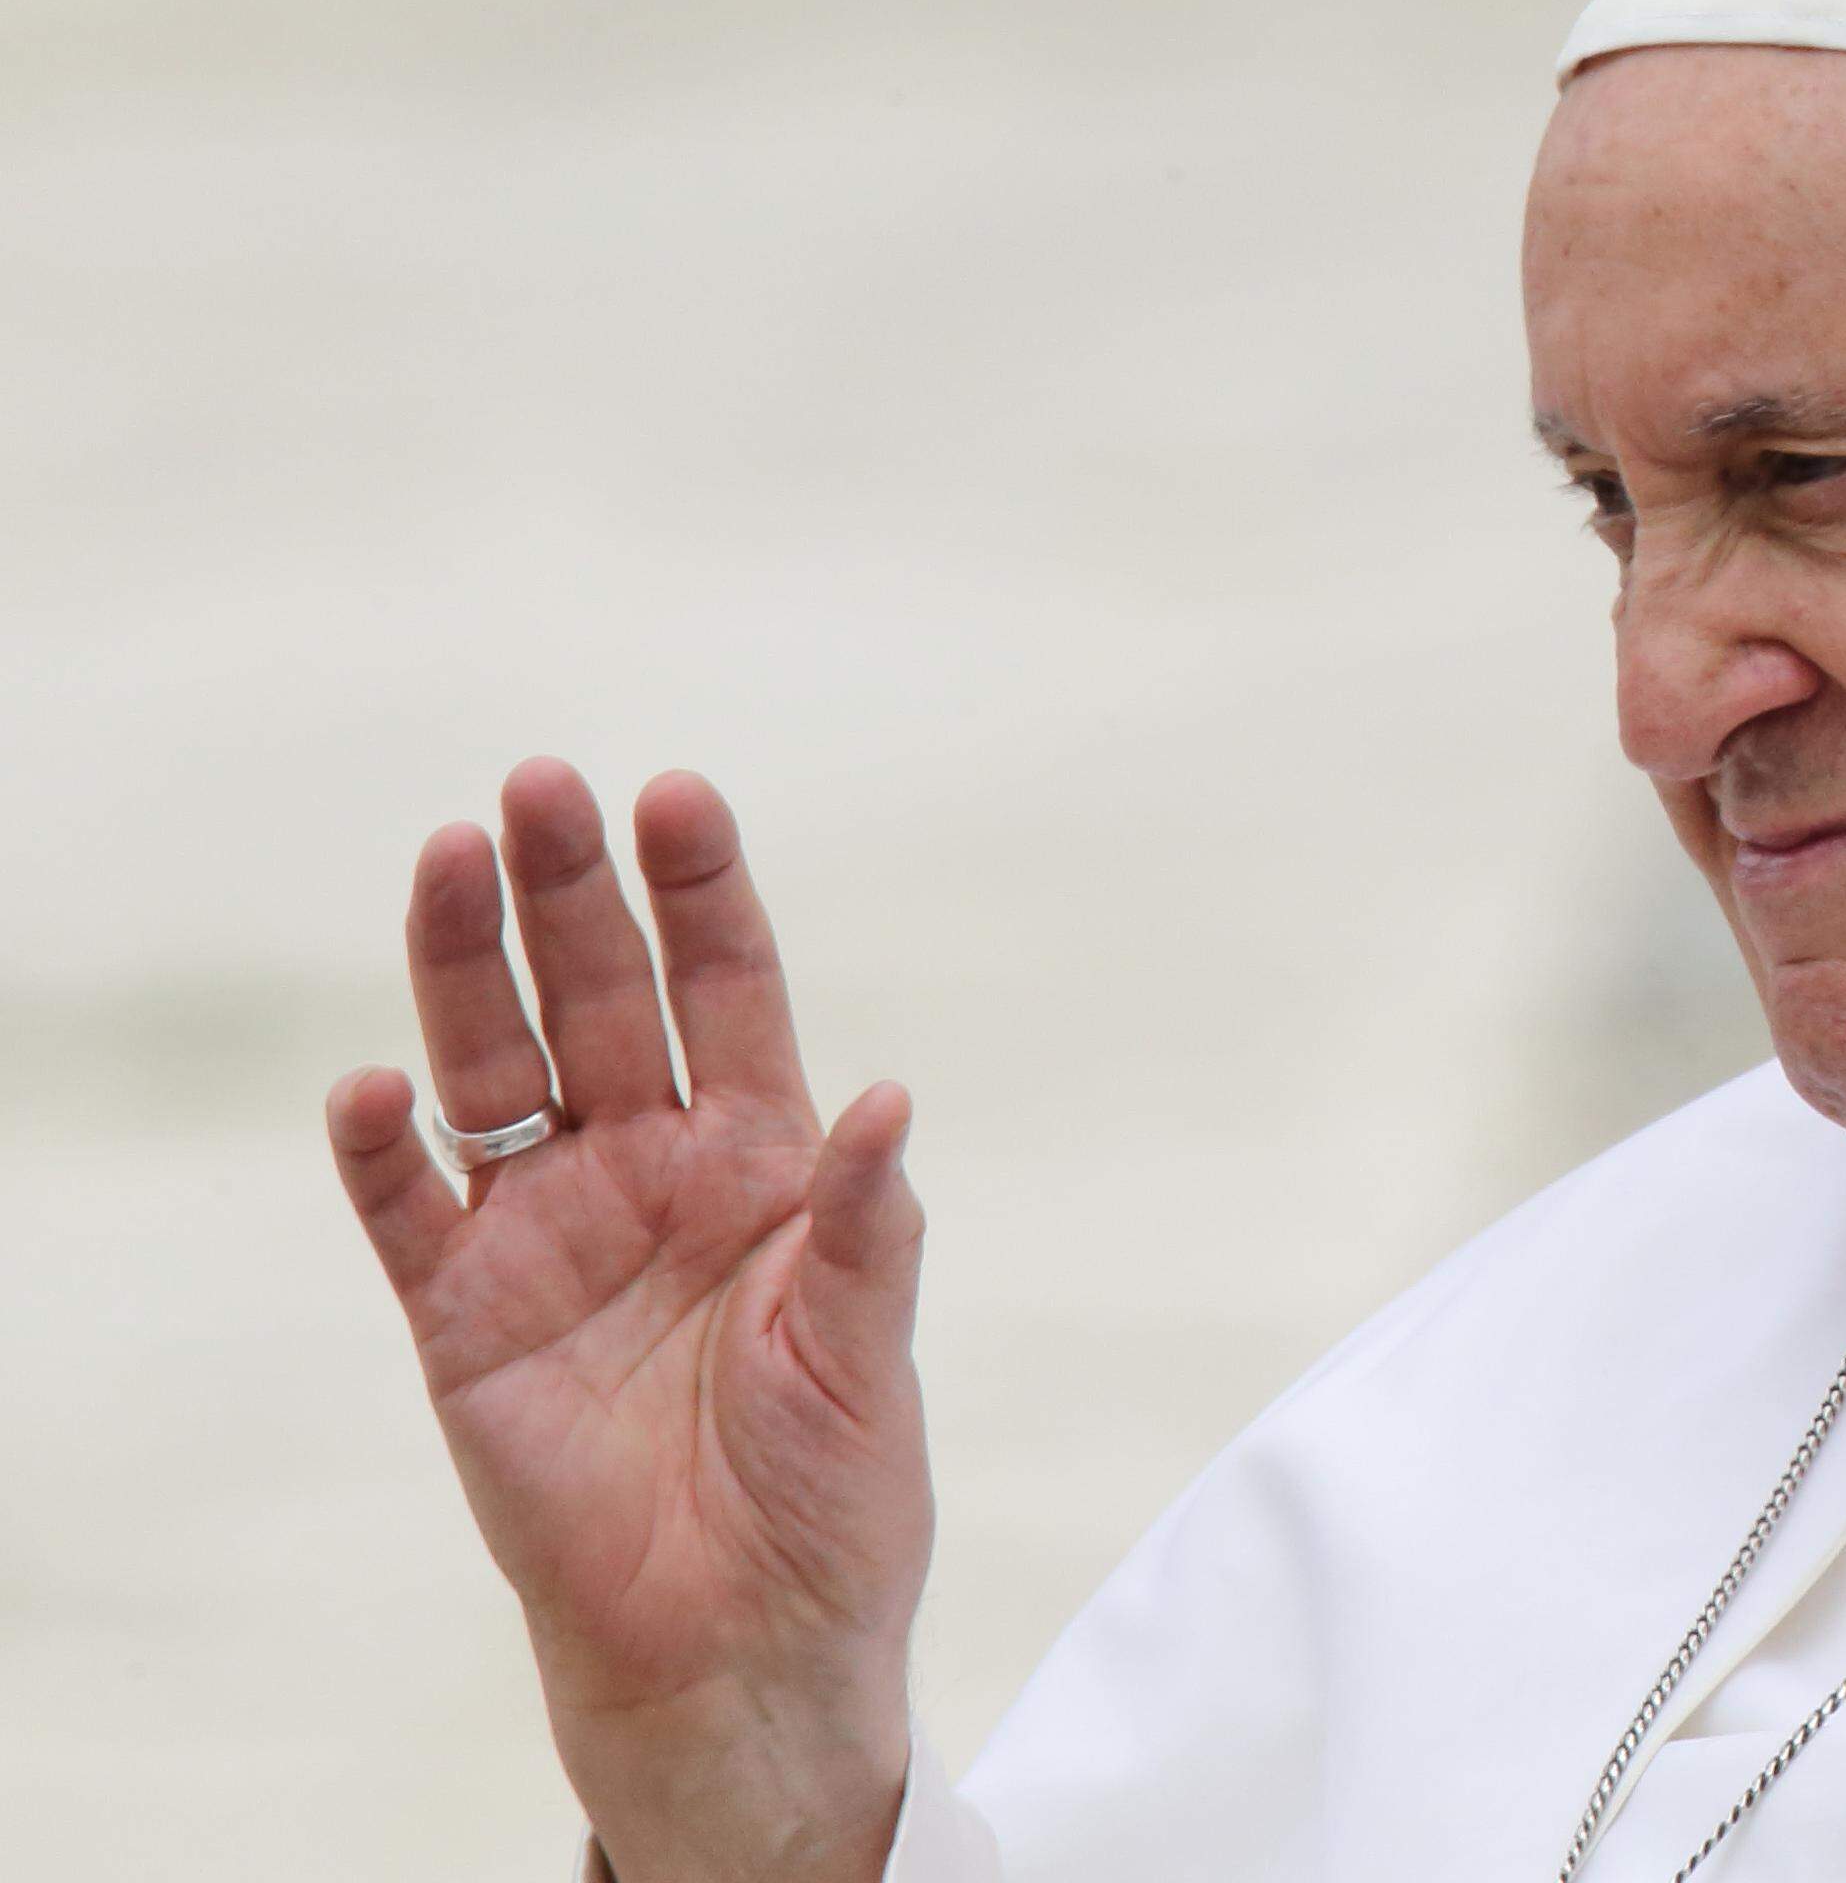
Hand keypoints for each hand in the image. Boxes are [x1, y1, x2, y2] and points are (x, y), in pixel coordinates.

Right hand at [324, 759, 926, 1882]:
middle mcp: (649, 1170)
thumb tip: (889, 1097)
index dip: (703, 895)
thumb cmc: (831, 1494)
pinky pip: (408, 1209)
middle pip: (600, 999)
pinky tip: (374, 1080)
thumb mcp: (869, 1349)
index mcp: (763, 1161)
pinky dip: (384, 1146)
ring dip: (464, 966)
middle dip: (572, 892)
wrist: (744, 1640)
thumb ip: (867, 1225)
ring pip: (493, 1066)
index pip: (728, 992)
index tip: (677, 794)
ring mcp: (548, 1233)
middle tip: (538, 788)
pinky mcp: (464, 1318)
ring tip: (447, 857)